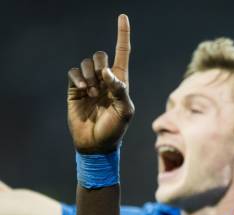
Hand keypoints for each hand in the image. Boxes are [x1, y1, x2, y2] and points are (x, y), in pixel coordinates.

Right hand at [67, 15, 133, 153]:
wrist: (95, 144)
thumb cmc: (115, 129)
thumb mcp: (125, 111)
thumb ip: (120, 91)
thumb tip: (108, 72)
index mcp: (121, 82)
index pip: (123, 53)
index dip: (122, 34)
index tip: (123, 16)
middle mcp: (105, 79)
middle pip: (102, 55)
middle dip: (101, 66)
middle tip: (101, 85)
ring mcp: (89, 83)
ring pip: (87, 63)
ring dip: (90, 76)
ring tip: (92, 93)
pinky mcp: (75, 89)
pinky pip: (74, 72)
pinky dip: (78, 79)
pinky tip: (83, 91)